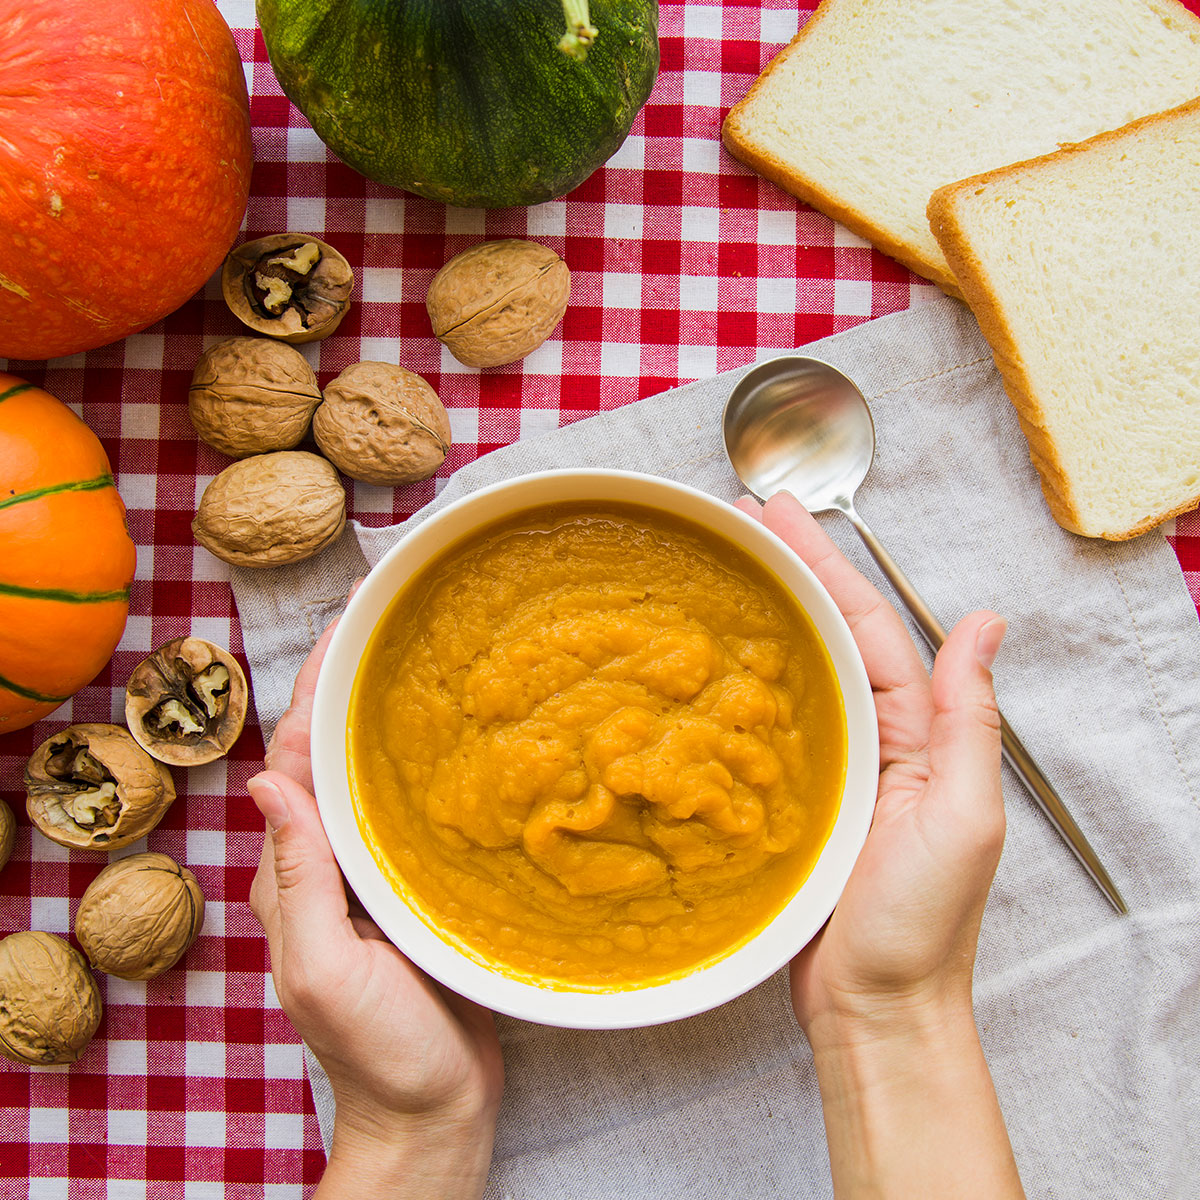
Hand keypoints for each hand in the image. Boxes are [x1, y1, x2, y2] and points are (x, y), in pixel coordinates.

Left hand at [248, 615, 503, 1199]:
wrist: (435, 1113)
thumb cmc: (379, 1051)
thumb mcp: (327, 969)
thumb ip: (298, 880)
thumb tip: (265, 782)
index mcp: (296, 876)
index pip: (292, 762)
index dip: (308, 693)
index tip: (342, 631)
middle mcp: (329, 865)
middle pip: (331, 757)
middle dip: (349, 691)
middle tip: (392, 626)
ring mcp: (374, 876)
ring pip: (373, 780)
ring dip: (387, 722)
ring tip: (427, 665)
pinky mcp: (417, 890)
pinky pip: (412, 814)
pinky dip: (424, 769)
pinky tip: (462, 745)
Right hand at [738, 493, 1022, 1197]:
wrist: (875, 1011)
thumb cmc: (923, 925)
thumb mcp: (963, 815)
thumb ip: (968, 718)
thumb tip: (988, 622)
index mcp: (914, 731)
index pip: (865, 626)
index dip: (824, 565)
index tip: (781, 515)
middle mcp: (871, 738)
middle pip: (823, 635)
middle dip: (786, 571)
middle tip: (736, 517)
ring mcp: (826, 768)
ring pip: (789, 673)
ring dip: (758, 615)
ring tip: (716, 566)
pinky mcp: (785, 803)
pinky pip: (759, 730)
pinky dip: (734, 688)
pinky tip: (703, 664)